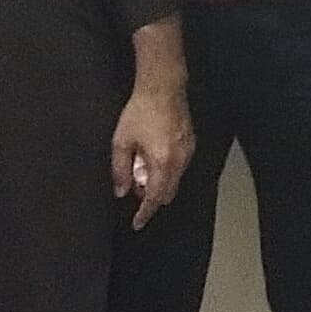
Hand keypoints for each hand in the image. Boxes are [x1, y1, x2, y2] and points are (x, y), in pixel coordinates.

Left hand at [109, 88, 191, 229]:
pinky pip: (179, 166)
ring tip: (140, 164)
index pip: (154, 198)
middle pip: (168, 193)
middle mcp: (179, 161)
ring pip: (174, 180)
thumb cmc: (141, 112)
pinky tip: (152, 154)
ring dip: (158, 181)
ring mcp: (188, 152)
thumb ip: (120, 170)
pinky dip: (166, 169)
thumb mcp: (121, 142)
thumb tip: (120, 190)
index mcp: (162, 162)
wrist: (163, 88)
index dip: (145, 213)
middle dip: (151, 196)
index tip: (137, 223)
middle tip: (133, 186)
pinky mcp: (191, 144)